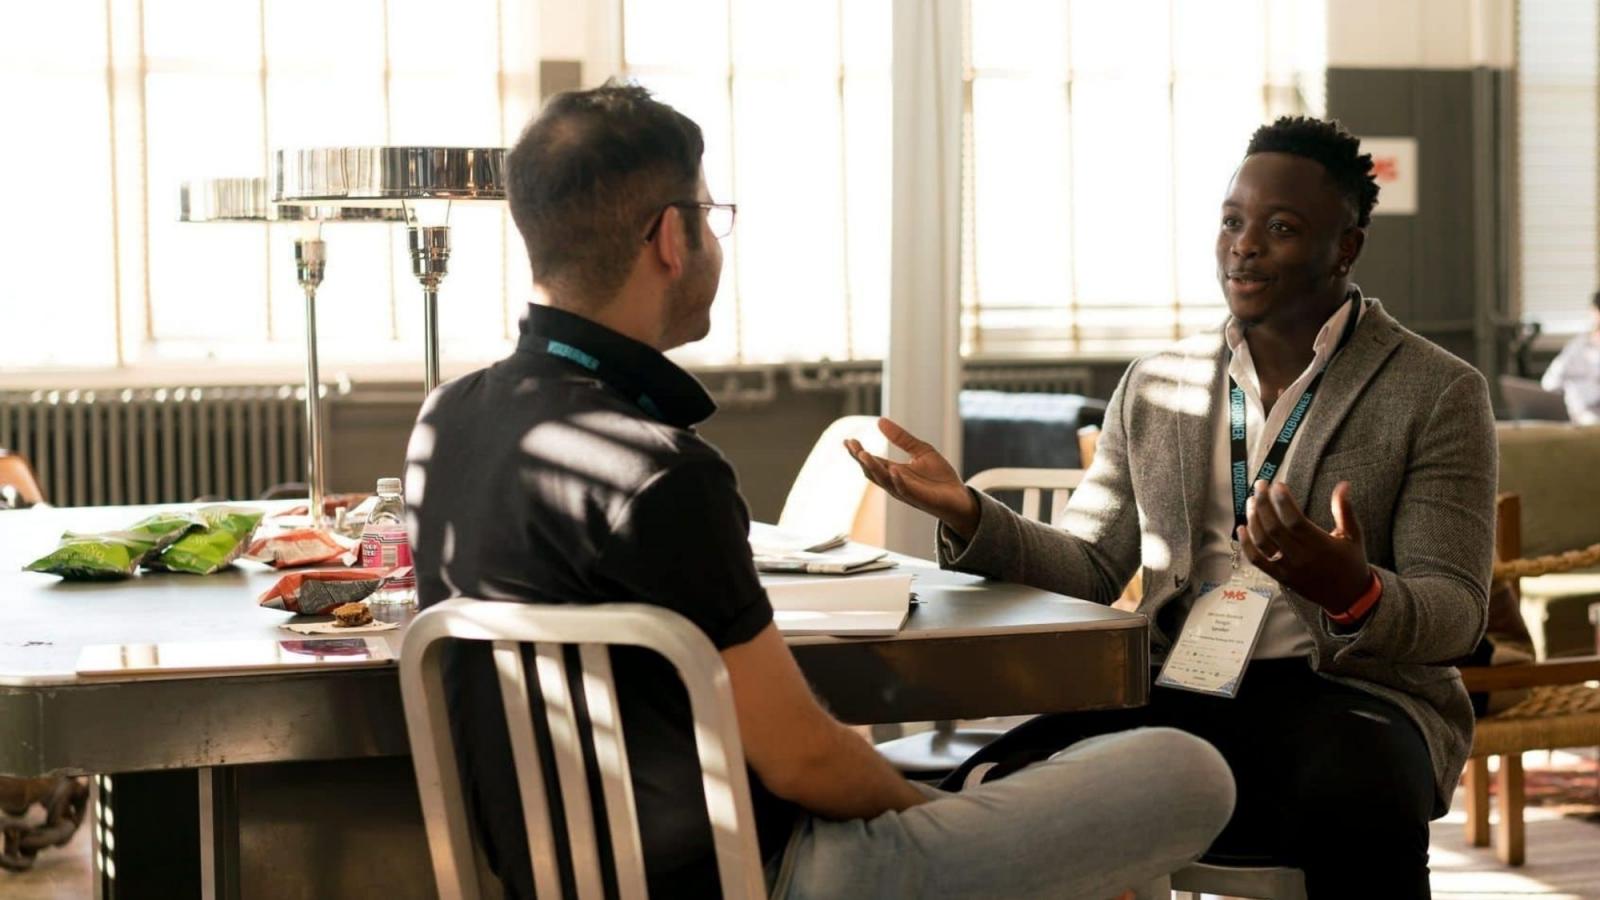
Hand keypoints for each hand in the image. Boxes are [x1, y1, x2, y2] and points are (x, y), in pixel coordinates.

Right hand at [843, 418, 980, 537]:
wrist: (960, 498)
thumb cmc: (940, 477)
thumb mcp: (921, 450)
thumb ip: (901, 438)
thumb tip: (879, 420)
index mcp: (893, 471)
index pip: (871, 461)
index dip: (858, 451)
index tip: (847, 440)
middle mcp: (894, 482)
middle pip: (871, 471)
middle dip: (860, 458)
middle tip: (851, 444)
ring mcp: (905, 491)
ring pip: (883, 480)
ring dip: (873, 467)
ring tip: (862, 453)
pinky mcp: (918, 498)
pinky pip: (904, 489)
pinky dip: (897, 480)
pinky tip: (893, 469)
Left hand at [1236, 480, 1371, 613]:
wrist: (1349, 598)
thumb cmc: (1351, 563)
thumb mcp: (1353, 536)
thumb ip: (1345, 510)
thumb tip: (1343, 485)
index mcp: (1321, 546)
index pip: (1295, 521)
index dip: (1284, 502)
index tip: (1277, 485)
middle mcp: (1301, 557)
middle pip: (1274, 528)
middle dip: (1264, 504)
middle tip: (1259, 485)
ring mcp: (1288, 569)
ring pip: (1263, 542)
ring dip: (1254, 520)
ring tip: (1251, 501)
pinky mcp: (1280, 577)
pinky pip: (1258, 561)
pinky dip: (1246, 545)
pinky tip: (1241, 528)